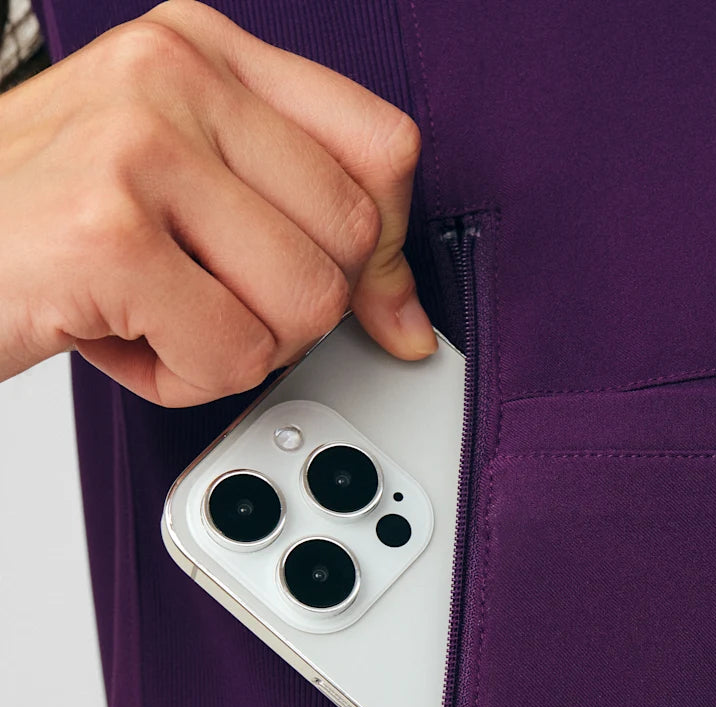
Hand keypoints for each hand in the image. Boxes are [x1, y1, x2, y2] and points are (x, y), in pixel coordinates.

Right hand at [0, 0, 435, 406]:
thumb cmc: (42, 230)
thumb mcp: (175, 194)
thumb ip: (297, 226)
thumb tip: (406, 318)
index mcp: (200, 50)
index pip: (381, 148)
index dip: (383, 245)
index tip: (355, 292)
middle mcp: (173, 74)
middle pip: (351, 238)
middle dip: (290, 310)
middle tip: (208, 301)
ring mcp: (138, 145)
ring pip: (304, 304)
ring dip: (234, 350)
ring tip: (157, 317)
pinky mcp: (110, 231)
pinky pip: (233, 355)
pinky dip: (182, 380)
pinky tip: (123, 339)